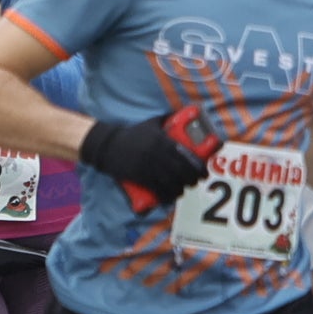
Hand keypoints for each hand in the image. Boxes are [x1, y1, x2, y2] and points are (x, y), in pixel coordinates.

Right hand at [84, 111, 212, 200]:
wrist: (109, 146)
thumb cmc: (132, 134)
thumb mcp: (151, 124)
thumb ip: (167, 121)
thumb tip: (183, 116)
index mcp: (161, 140)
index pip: (185, 155)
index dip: (197, 166)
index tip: (203, 171)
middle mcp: (156, 154)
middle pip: (180, 171)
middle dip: (192, 179)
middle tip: (196, 181)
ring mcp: (148, 167)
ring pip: (170, 182)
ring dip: (181, 188)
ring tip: (185, 189)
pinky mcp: (139, 177)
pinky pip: (157, 189)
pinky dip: (167, 195)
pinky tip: (172, 197)